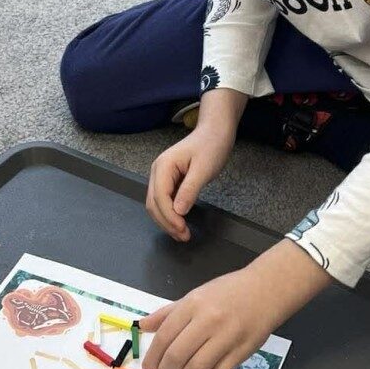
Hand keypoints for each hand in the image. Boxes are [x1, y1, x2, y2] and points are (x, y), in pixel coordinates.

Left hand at [140, 239, 332, 368]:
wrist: (265, 291)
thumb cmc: (227, 291)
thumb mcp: (195, 295)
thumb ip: (168, 313)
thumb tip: (142, 326)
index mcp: (194, 304)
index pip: (165, 335)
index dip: (153, 354)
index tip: (148, 366)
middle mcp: (208, 321)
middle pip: (178, 354)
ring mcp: (226, 338)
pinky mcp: (241, 353)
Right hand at [146, 123, 235, 242]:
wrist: (215, 132)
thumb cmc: (211, 146)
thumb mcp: (203, 169)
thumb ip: (189, 190)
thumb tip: (178, 211)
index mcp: (163, 166)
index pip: (160, 197)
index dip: (169, 216)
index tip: (183, 229)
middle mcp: (157, 171)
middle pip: (153, 203)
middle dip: (166, 222)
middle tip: (184, 236)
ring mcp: (162, 176)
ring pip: (156, 204)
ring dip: (167, 221)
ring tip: (182, 234)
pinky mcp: (169, 180)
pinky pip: (164, 201)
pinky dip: (170, 214)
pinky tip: (180, 222)